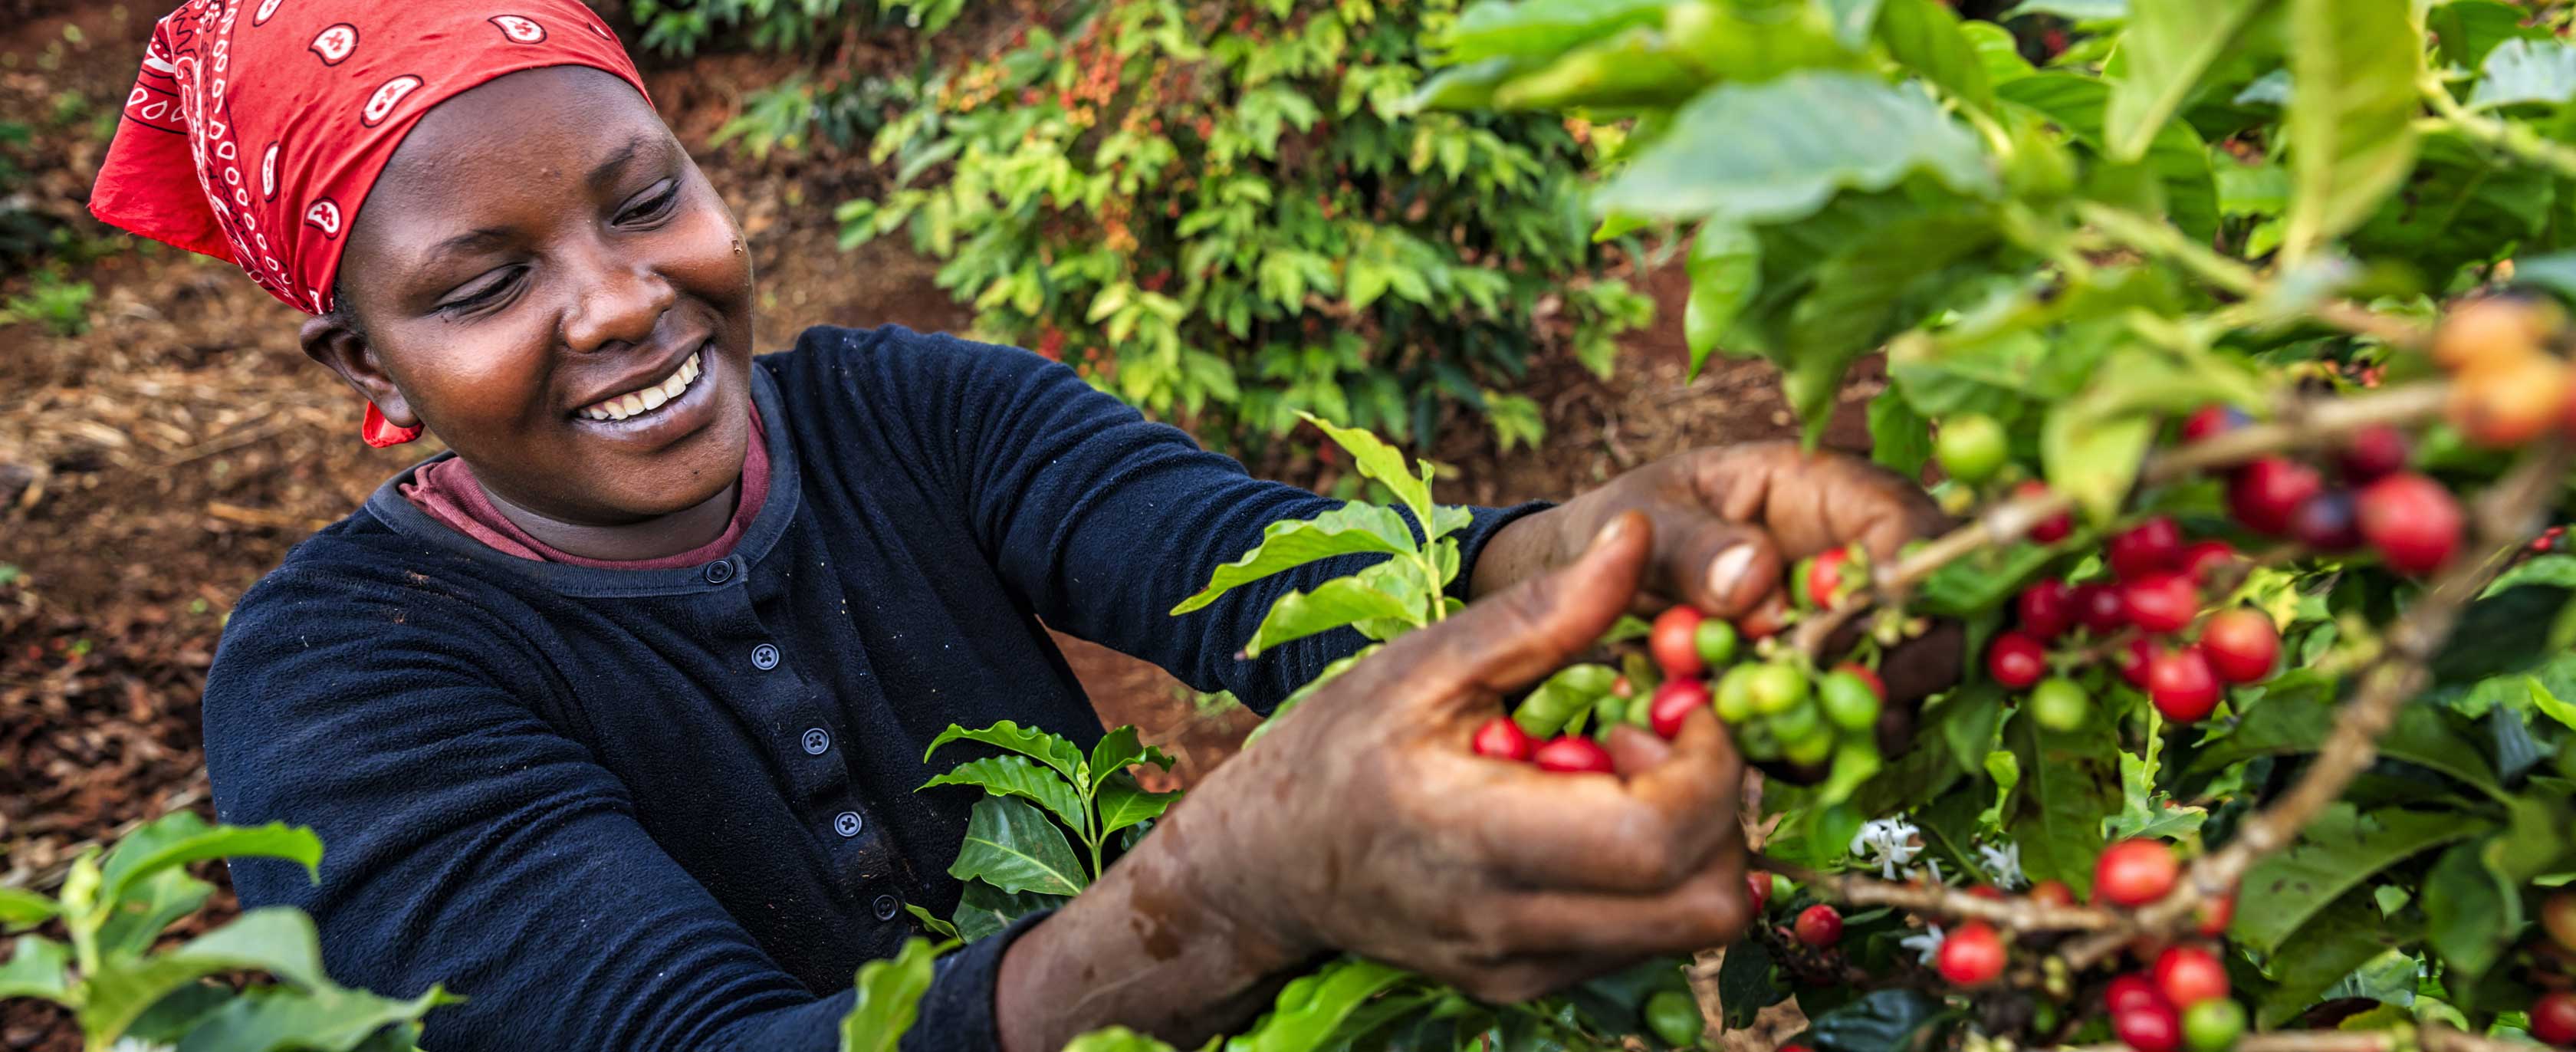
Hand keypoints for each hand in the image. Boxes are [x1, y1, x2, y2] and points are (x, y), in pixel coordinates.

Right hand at [996, 514, 1752, 1049]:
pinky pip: (1645, 938)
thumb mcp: (1426, 662)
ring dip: (1692, 842)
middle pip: (1704, 904)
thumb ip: (1542, 612)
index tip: (1680, 703)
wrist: (1266, 864)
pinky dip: (1651, 874)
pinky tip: (1590, 815)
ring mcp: (1526, 968)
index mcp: (1476, 838)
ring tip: (1620, 774)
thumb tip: (1638, 538)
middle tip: (1657, 739)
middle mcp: (1511, 925)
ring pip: (1689, 928)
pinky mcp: (1533, 985)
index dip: (1709, 767)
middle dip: (1719, 809)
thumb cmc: (1339, 745)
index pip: (1656, 838)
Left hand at [1472, 441, 1957, 701]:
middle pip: (1936, 612)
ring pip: (1905, 680)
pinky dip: (1825, 748)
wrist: (1595, 575)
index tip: (1862, 628)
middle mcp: (1858, 559)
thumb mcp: (1647, 516)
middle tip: (1852, 704)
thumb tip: (1755, 580)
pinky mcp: (1824, 684)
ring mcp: (1849, 627)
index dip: (1907, 579)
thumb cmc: (1631, 522)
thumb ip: (1693, 545)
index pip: (1910, 524)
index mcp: (1826, 491)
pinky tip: (1777, 756)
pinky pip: (1852, 725)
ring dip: (1866, 718)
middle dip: (1907, 663)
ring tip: (1804, 737)